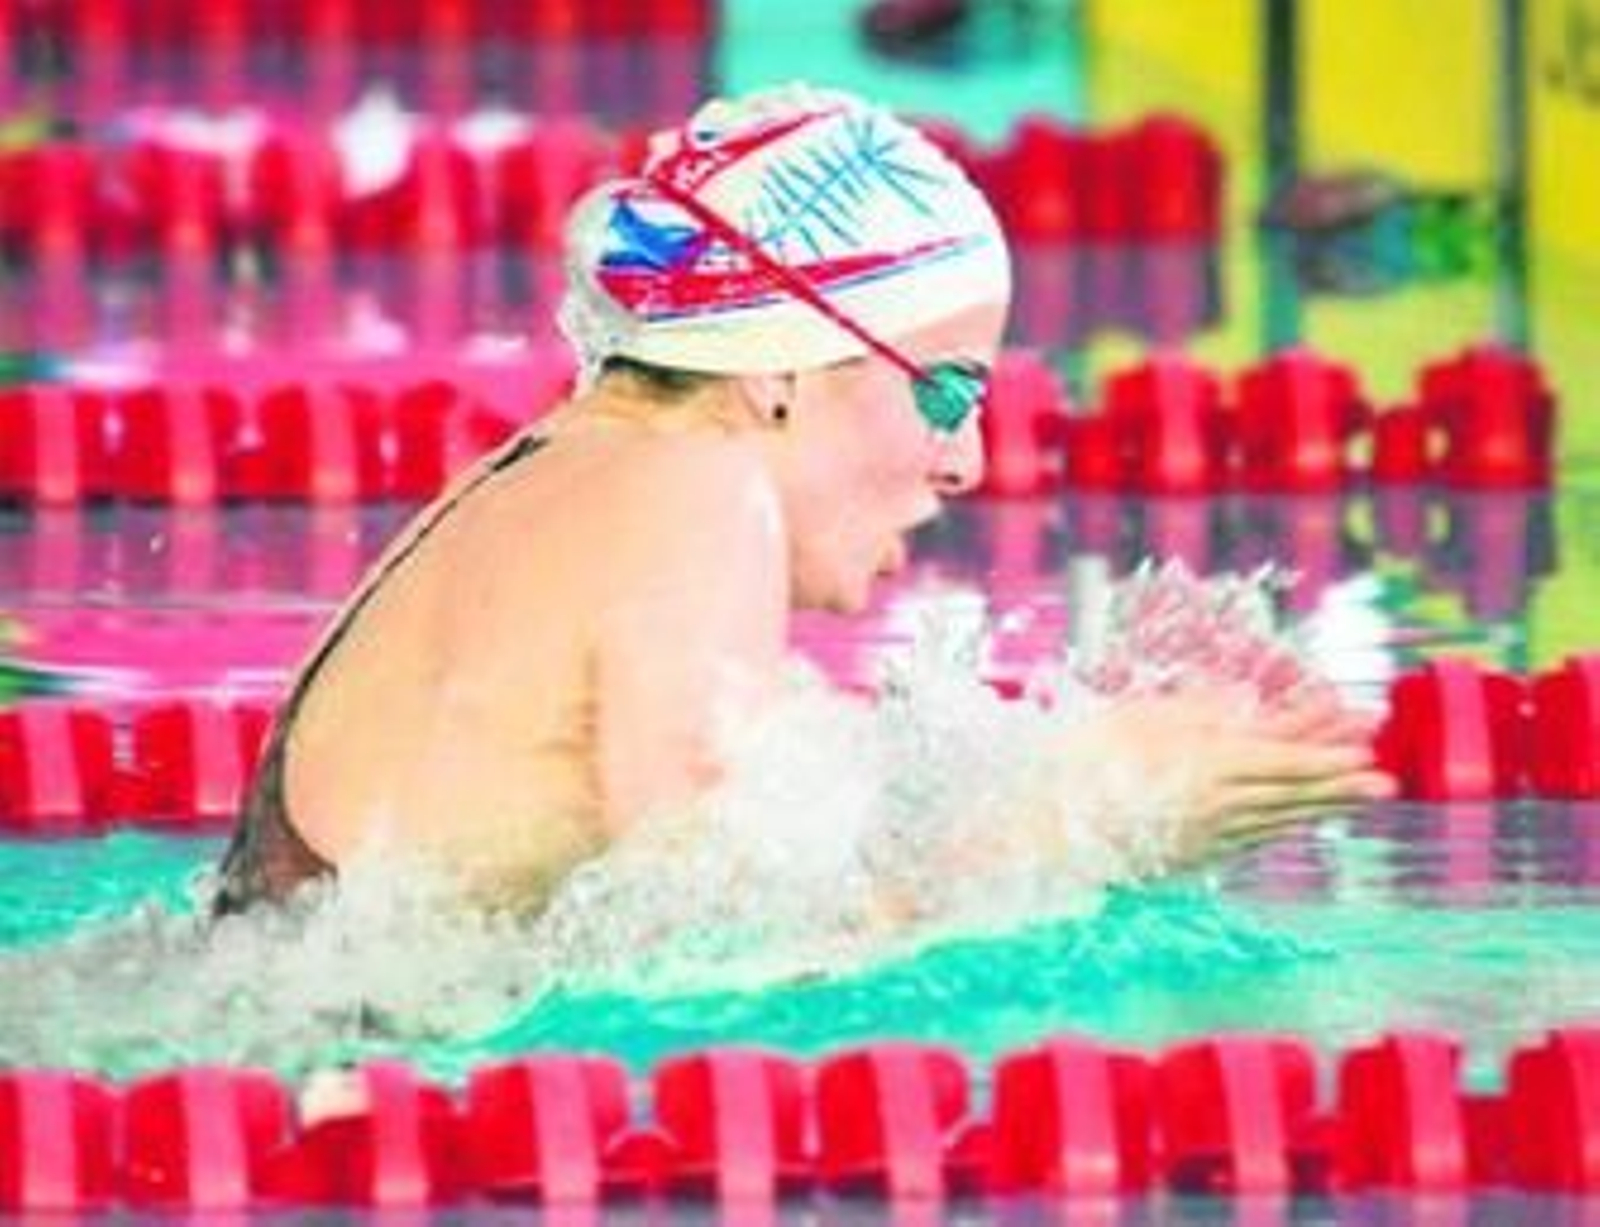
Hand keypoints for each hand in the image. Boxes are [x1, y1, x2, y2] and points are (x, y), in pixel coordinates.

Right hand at [1074, 686, 1395, 864]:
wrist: (1049, 826)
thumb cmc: (1088, 759)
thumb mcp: (1144, 718)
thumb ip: (1202, 713)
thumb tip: (1249, 709)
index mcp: (1207, 768)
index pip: (1284, 762)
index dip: (1328, 758)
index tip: (1366, 751)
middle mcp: (1217, 807)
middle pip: (1292, 796)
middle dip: (1341, 787)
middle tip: (1386, 784)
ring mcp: (1206, 838)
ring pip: (1276, 821)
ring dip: (1319, 808)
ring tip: (1356, 799)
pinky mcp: (1193, 857)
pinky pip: (1250, 838)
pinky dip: (1281, 825)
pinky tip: (1296, 820)